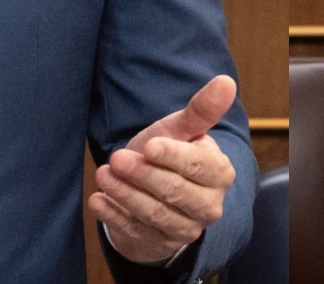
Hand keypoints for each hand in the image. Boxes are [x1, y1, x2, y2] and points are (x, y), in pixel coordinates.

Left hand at [89, 74, 239, 263]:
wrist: (153, 188)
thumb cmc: (169, 153)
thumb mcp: (181, 130)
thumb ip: (201, 109)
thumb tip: (226, 81)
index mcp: (220, 173)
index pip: (197, 166)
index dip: (172, 156)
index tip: (148, 145)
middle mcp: (209, 205)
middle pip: (175, 191)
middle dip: (143, 174)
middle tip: (116, 158)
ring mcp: (187, 229)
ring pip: (154, 213)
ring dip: (125, 194)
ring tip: (102, 174)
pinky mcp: (161, 243)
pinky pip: (136, 232)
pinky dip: (114, 217)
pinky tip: (98, 201)